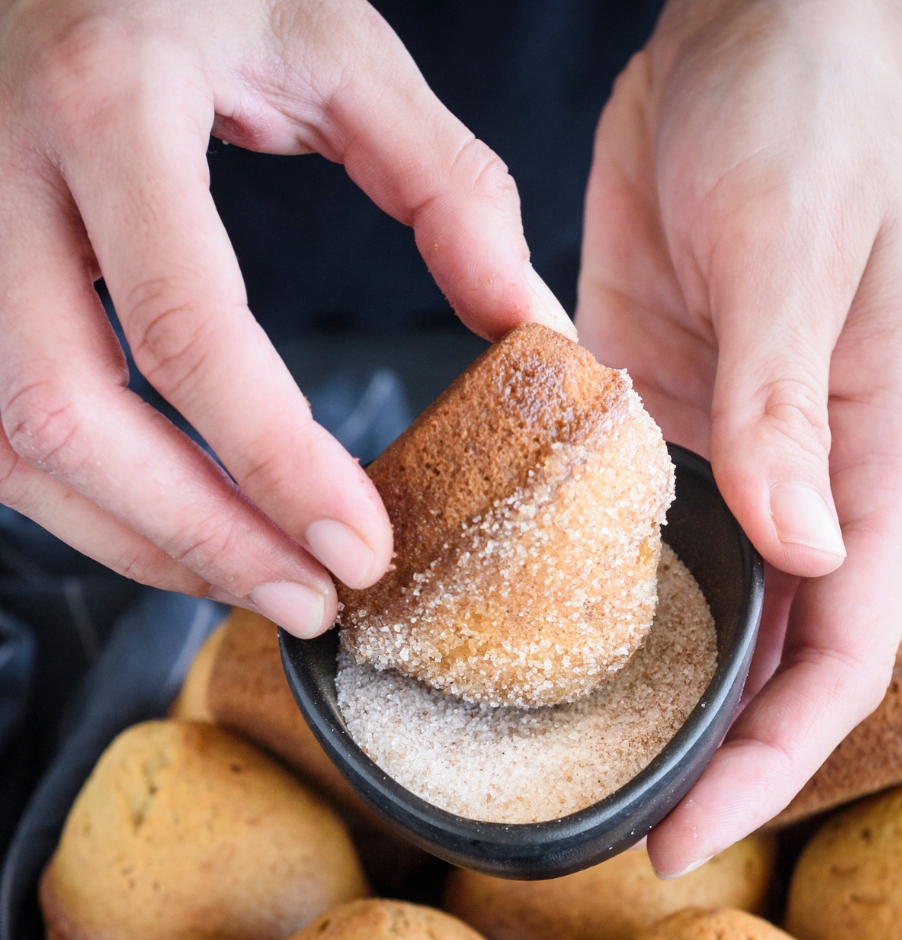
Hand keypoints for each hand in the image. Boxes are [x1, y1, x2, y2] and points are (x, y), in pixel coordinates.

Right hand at [0, 0, 573, 635]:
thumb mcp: (330, 40)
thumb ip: (443, 181)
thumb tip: (529, 324)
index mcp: (108, 103)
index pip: (188, 330)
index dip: (275, 462)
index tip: (363, 547)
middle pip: (69, 414)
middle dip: (199, 536)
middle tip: (314, 601)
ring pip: (14, 445)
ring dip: (141, 542)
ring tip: (263, 585)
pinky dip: (92, 507)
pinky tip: (182, 533)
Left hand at [576, 0, 901, 872]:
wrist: (743, 43)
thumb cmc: (801, 125)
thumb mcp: (790, 259)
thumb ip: (784, 406)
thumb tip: (800, 544)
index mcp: (876, 467)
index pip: (835, 657)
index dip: (769, 761)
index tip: (685, 837)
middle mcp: (808, 489)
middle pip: (769, 667)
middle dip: (706, 762)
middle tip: (610, 838)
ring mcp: (732, 469)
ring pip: (701, 621)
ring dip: (647, 700)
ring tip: (565, 776)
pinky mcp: (658, 434)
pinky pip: (629, 543)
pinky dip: (590, 602)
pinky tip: (526, 648)